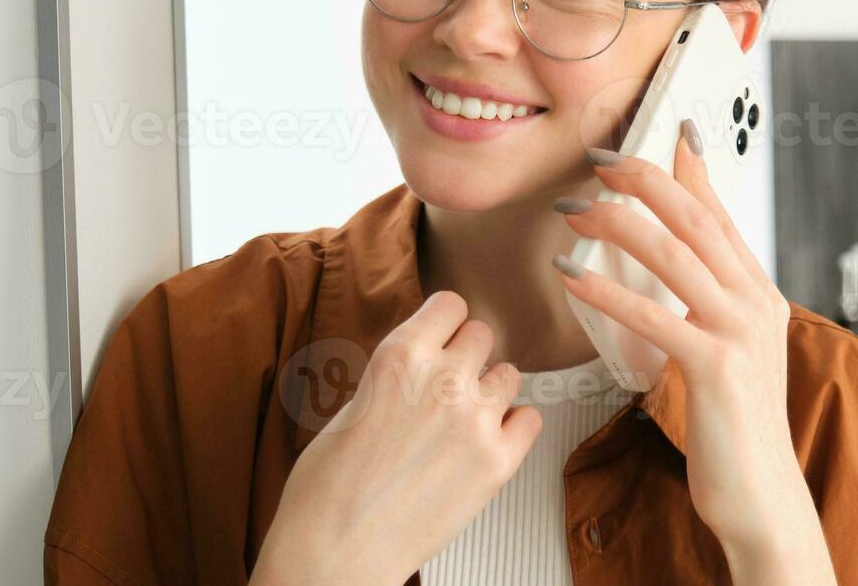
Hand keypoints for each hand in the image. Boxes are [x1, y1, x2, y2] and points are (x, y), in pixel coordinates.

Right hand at [251, 292, 541, 585]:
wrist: (336, 552)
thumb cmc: (328, 491)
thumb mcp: (352, 407)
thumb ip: (398, 378)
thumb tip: (424, 366)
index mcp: (399, 357)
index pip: (451, 306)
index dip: (446, 325)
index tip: (444, 338)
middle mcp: (442, 379)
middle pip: (483, 336)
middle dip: (467, 358)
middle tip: (449, 387)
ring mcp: (476, 419)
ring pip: (509, 376)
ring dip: (490, 393)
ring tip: (461, 423)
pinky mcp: (498, 461)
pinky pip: (530, 419)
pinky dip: (513, 429)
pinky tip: (484, 444)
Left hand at [554, 120, 834, 582]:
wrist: (761, 493)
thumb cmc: (735, 426)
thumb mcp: (728, 350)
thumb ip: (706, 303)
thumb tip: (674, 264)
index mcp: (759, 294)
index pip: (721, 213)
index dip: (689, 169)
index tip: (662, 131)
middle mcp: (756, 302)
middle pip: (696, 218)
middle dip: (644, 179)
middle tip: (598, 159)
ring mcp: (740, 332)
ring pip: (674, 255)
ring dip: (617, 224)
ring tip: (574, 211)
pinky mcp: (716, 367)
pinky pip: (653, 315)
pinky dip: (608, 291)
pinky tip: (574, 277)